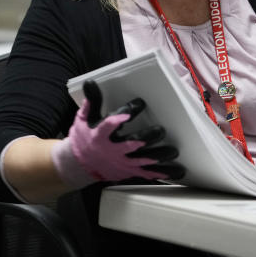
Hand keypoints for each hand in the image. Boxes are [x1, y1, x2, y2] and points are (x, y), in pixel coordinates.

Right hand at [51, 80, 184, 188]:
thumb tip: (91, 82)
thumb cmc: (83, 139)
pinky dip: (161, 173)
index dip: (123, 114)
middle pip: (131, 144)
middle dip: (147, 137)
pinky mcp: (128, 172)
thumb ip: (92, 101)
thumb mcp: (83, 119)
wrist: (78, 166)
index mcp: (100, 135)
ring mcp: (121, 163)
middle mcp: (112, 150)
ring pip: (142, 161)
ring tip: (173, 151)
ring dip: (159, 156)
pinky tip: (176, 171)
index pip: (110, 124)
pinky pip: (146, 174)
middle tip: (160, 130)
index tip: (138, 105)